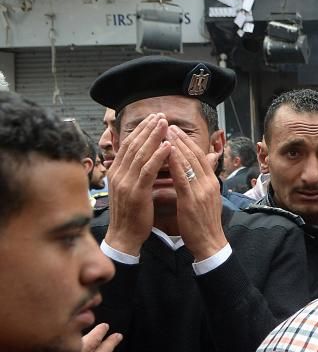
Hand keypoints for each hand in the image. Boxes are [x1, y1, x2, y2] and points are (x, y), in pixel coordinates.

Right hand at [104, 114, 171, 255]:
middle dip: (147, 128)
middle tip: (160, 115)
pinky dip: (158, 156)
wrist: (124, 236)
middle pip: (133, 145)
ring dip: (154, 137)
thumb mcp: (132, 189)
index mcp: (116, 172)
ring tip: (164, 124)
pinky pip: (148, 170)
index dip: (140, 131)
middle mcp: (118, 174)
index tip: (152, 118)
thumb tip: (146, 159)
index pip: (128, 145)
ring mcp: (126, 182)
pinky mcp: (136, 192)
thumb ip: (137, 173)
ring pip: (140, 154)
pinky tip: (168, 146)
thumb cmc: (132, 214)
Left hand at [165, 126, 227, 260]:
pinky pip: (182, 177)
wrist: (210, 243)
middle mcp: (208, 183)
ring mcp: (201, 190)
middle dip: (181, 139)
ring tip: (164, 133)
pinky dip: (174, 163)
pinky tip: (165, 153)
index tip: (175, 130)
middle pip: (194, 155)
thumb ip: (203, 183)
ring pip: (188, 162)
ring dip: (176, 145)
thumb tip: (200, 171)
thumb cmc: (205, 224)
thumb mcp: (207, 199)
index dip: (187, 142)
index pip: (200, 157)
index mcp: (211, 183)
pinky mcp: (191, 199)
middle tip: (167, 125)